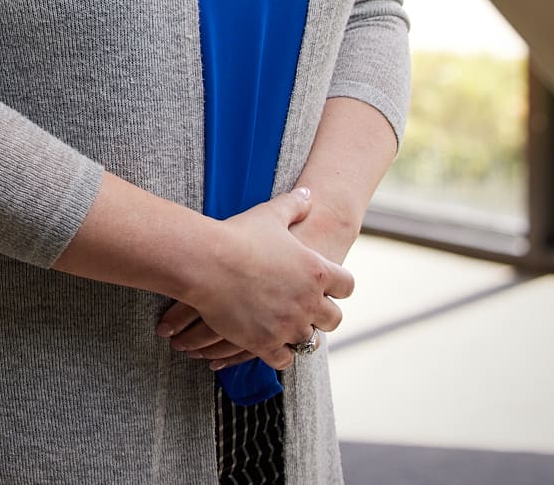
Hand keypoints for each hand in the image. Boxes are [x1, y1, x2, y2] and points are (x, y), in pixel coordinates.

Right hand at [157, 188, 352, 371]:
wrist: (207, 262)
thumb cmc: (238, 235)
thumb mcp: (270, 214)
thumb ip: (294, 205)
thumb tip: (309, 194)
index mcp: (316, 271)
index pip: (346, 286)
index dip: (338, 287)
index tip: (329, 287)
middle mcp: (309, 302)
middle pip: (333, 319)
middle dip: (323, 316)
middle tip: (310, 311)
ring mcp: (288, 325)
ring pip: (309, 341)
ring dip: (300, 334)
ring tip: (288, 329)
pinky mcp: (265, 343)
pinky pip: (283, 360)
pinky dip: (278, 354)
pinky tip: (269, 345)